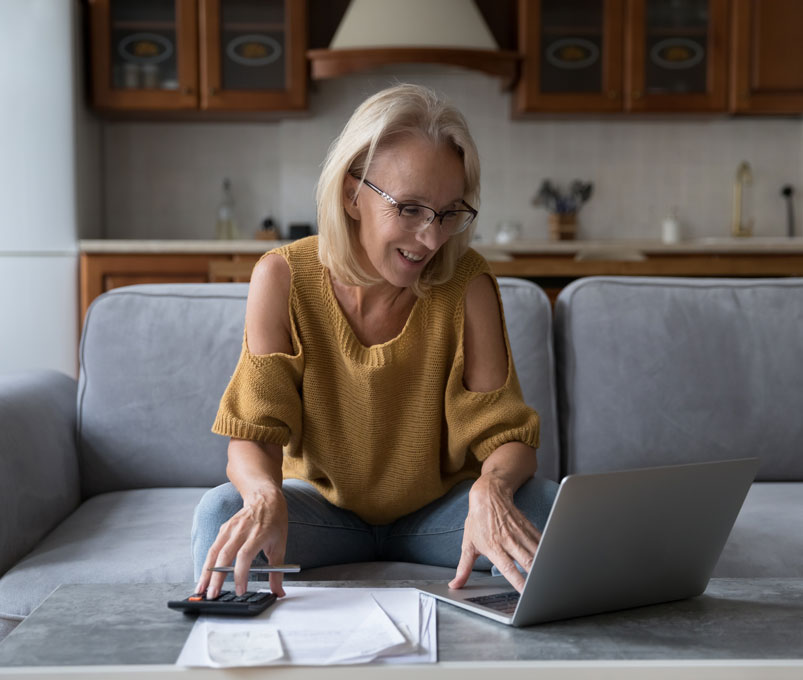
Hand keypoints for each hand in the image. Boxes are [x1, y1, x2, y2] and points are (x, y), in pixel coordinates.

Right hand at [195, 486, 287, 598]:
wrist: (265, 497)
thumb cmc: (274, 521)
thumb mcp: (281, 545)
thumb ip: (277, 571)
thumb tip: (278, 592)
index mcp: (258, 534)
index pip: (245, 556)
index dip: (240, 574)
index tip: (240, 590)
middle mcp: (242, 530)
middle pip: (225, 555)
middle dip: (217, 578)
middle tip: (213, 596)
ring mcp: (230, 528)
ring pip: (214, 552)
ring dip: (206, 572)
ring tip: (201, 589)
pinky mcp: (223, 528)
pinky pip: (213, 547)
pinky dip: (207, 563)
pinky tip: (204, 576)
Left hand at [448, 474, 541, 591]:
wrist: (489, 494)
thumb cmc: (477, 521)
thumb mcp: (468, 544)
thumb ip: (464, 568)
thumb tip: (455, 585)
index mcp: (493, 547)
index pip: (508, 568)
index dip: (518, 582)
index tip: (526, 595)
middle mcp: (508, 540)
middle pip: (527, 561)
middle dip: (536, 575)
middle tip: (544, 589)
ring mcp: (520, 533)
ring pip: (537, 551)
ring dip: (544, 564)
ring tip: (552, 578)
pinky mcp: (528, 526)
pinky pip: (541, 541)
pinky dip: (547, 551)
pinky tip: (552, 561)